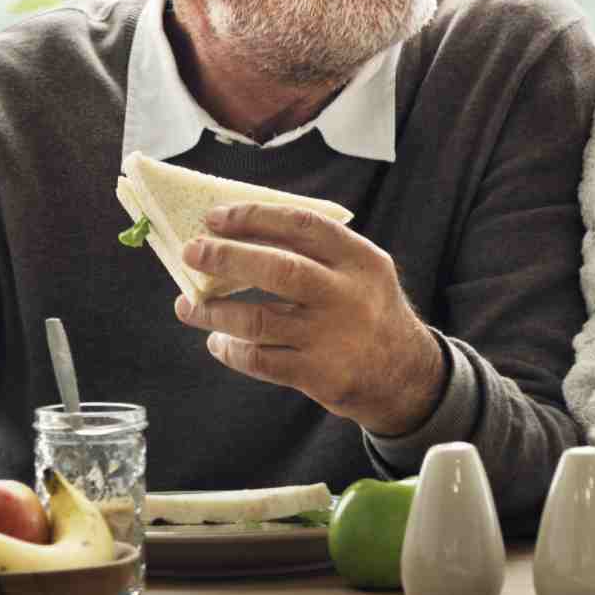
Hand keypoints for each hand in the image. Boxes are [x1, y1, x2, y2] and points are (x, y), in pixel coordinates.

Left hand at [175, 202, 444, 436]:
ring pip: (259, 321)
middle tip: (192, 252)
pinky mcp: (320, 375)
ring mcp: (333, 338)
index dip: (255, 218)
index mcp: (360, 260)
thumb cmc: (367, 312)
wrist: (406, 376)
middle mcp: (349, 296)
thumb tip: (240, 234)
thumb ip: (317, 253)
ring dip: (214, 311)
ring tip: (188, 305)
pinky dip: (231, 349)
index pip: (303, 226)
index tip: (216, 217)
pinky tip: (218, 342)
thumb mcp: (361, 273)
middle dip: (227, 258)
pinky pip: (261, 360)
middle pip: (279, 269)